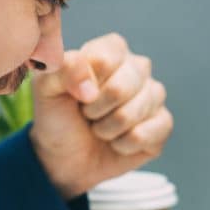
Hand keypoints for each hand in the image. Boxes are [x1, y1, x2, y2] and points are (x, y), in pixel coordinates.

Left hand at [30, 33, 172, 198]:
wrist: (65, 158)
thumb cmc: (58, 117)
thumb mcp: (47, 89)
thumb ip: (64, 70)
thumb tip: (91, 87)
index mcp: (111, 51)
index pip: (105, 59)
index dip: (85, 83)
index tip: (76, 94)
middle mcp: (137, 68)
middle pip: (122, 87)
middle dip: (96, 110)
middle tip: (87, 115)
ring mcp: (153, 96)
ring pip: (135, 112)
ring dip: (108, 129)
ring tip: (100, 129)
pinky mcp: (162, 124)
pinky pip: (147, 134)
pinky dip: (124, 144)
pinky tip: (117, 142)